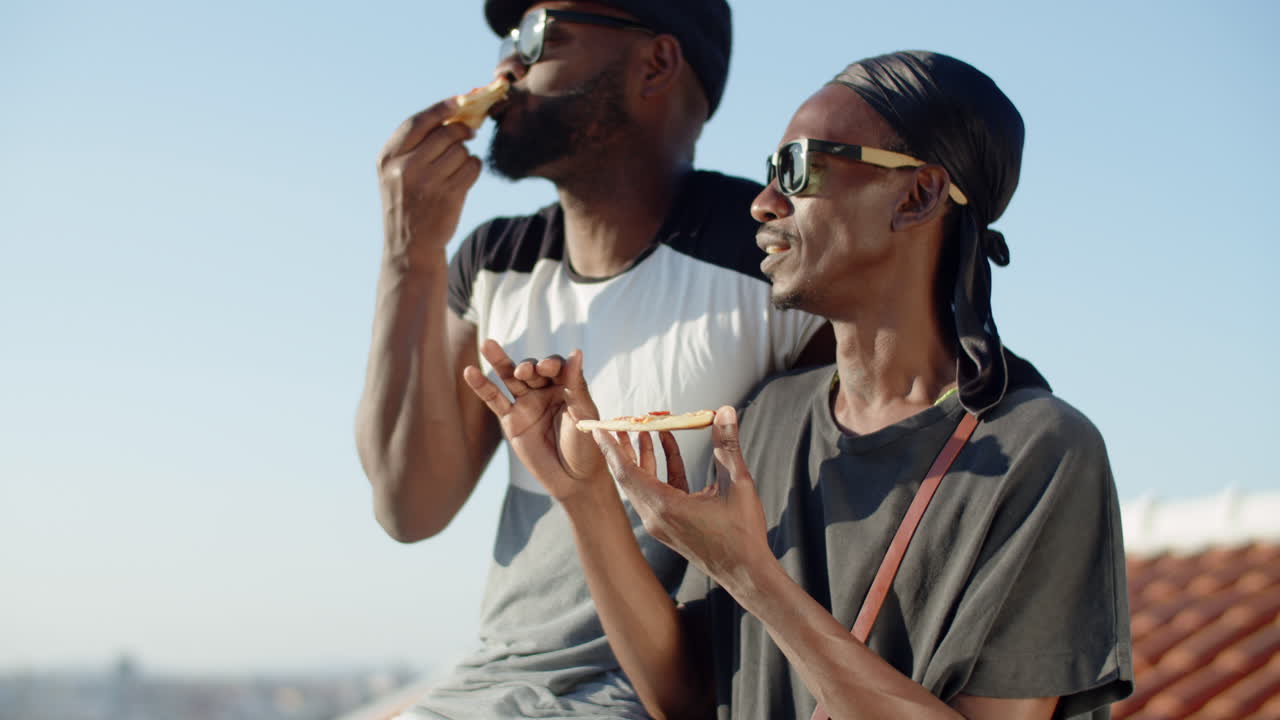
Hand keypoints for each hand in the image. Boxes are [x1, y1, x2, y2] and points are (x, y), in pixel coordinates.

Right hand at [377, 97, 482, 267]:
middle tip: (469, 133)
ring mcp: (427, 183)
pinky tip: (464, 177)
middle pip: (446, 133)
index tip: (461, 100)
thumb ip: (416, 144)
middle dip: (461, 131)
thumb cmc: (408, 203)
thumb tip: (456, 113)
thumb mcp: (397, 172)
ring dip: (465, 154)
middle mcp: (405, 168)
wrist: (410, 247)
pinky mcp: (449, 196)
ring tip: (455, 168)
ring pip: (462, 150)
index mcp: (388, 158)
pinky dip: (474, 168)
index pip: (419, 122)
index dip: (442, 108)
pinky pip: (473, 167)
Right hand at [462, 340, 608, 500]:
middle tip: (527, 371)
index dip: (551, 365)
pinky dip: (482, 386)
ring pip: (509, 378)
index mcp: (567, 386)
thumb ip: (576, 385)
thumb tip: (576, 351)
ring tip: (487, 344)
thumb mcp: (583, 415)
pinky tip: (469, 372)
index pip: (556, 367)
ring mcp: (526, 404)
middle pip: (531, 369)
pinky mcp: (511, 420)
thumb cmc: (586, 447)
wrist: (573, 480)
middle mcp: (545, 391)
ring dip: (499, 361)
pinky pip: (495, 400)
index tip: (548, 368)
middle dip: (528, 367)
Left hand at [592, 407, 772, 585]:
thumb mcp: (737, 484)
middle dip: (623, 447)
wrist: (746, 574)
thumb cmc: (742, 534)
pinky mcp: (670, 526)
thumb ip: (727, 445)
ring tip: (641, 428)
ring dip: (642, 457)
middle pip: (628, 477)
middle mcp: (655, 517)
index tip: (599, 428)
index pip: (626, 472)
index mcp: (664, 507)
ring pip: (641, 484)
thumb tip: (724, 411)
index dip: (612, 447)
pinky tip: (668, 447)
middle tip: (618, 420)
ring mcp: (661, 523)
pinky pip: (657, 492)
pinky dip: (661, 469)